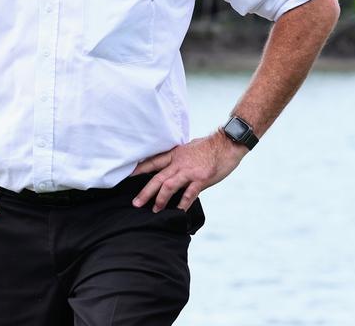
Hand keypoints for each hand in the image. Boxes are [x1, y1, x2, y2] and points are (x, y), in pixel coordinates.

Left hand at [130, 131, 247, 211]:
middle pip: (157, 178)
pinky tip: (178, 211)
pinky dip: (183, 203)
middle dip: (145, 192)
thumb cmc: (209, 146)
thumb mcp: (189, 148)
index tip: (127, 176)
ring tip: (155, 209)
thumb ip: (179, 158)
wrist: (227, 143)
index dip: (139, 169)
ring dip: (160, 199)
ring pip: (169, 186)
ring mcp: (190, 171)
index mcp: (175, 155)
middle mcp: (179, 163)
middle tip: (135, 203)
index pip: (153, 162)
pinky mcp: (201, 179)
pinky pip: (189, 193)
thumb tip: (172, 165)